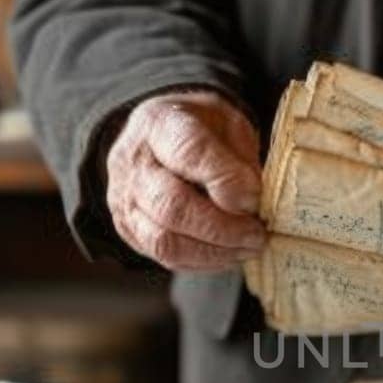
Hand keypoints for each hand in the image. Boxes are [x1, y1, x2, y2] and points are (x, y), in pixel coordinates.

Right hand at [105, 90, 266, 270]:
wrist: (156, 138)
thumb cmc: (199, 128)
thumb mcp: (227, 120)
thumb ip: (240, 155)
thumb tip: (250, 199)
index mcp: (159, 123)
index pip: (189, 153)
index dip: (226, 181)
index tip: (255, 197)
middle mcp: (134, 163)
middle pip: (173, 206)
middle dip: (224, 228)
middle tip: (257, 233)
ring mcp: (125, 200)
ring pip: (166, 241)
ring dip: (215, 252)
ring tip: (248, 247)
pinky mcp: (130, 229)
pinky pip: (166, 257)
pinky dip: (204, 262)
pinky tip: (229, 254)